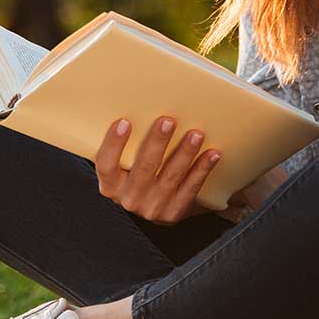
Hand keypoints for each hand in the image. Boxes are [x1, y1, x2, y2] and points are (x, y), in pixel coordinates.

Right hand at [94, 114, 221, 224]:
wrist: (153, 207)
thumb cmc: (137, 175)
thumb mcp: (124, 166)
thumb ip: (127, 146)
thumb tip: (138, 105)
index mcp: (111, 185)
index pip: (106, 165)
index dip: (114, 144)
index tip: (124, 122)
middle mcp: (129, 199)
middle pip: (144, 167)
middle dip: (157, 142)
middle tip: (168, 121)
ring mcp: (152, 208)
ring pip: (170, 176)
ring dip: (185, 153)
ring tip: (196, 134)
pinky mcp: (173, 212)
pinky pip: (190, 189)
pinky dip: (202, 170)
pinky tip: (212, 154)